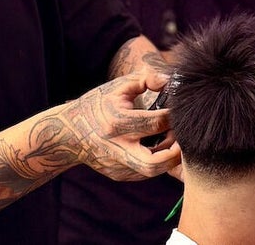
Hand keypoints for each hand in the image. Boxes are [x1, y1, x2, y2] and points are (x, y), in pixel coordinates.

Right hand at [64, 73, 180, 181]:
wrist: (68, 133)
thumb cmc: (97, 105)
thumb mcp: (118, 87)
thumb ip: (146, 79)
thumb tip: (169, 81)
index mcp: (118, 122)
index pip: (157, 123)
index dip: (174, 116)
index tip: (180, 110)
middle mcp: (117, 147)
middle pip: (154, 162)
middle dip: (176, 152)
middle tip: (185, 139)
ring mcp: (117, 165)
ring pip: (152, 171)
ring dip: (168, 158)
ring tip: (174, 142)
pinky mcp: (118, 175)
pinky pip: (144, 172)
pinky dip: (156, 162)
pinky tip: (159, 149)